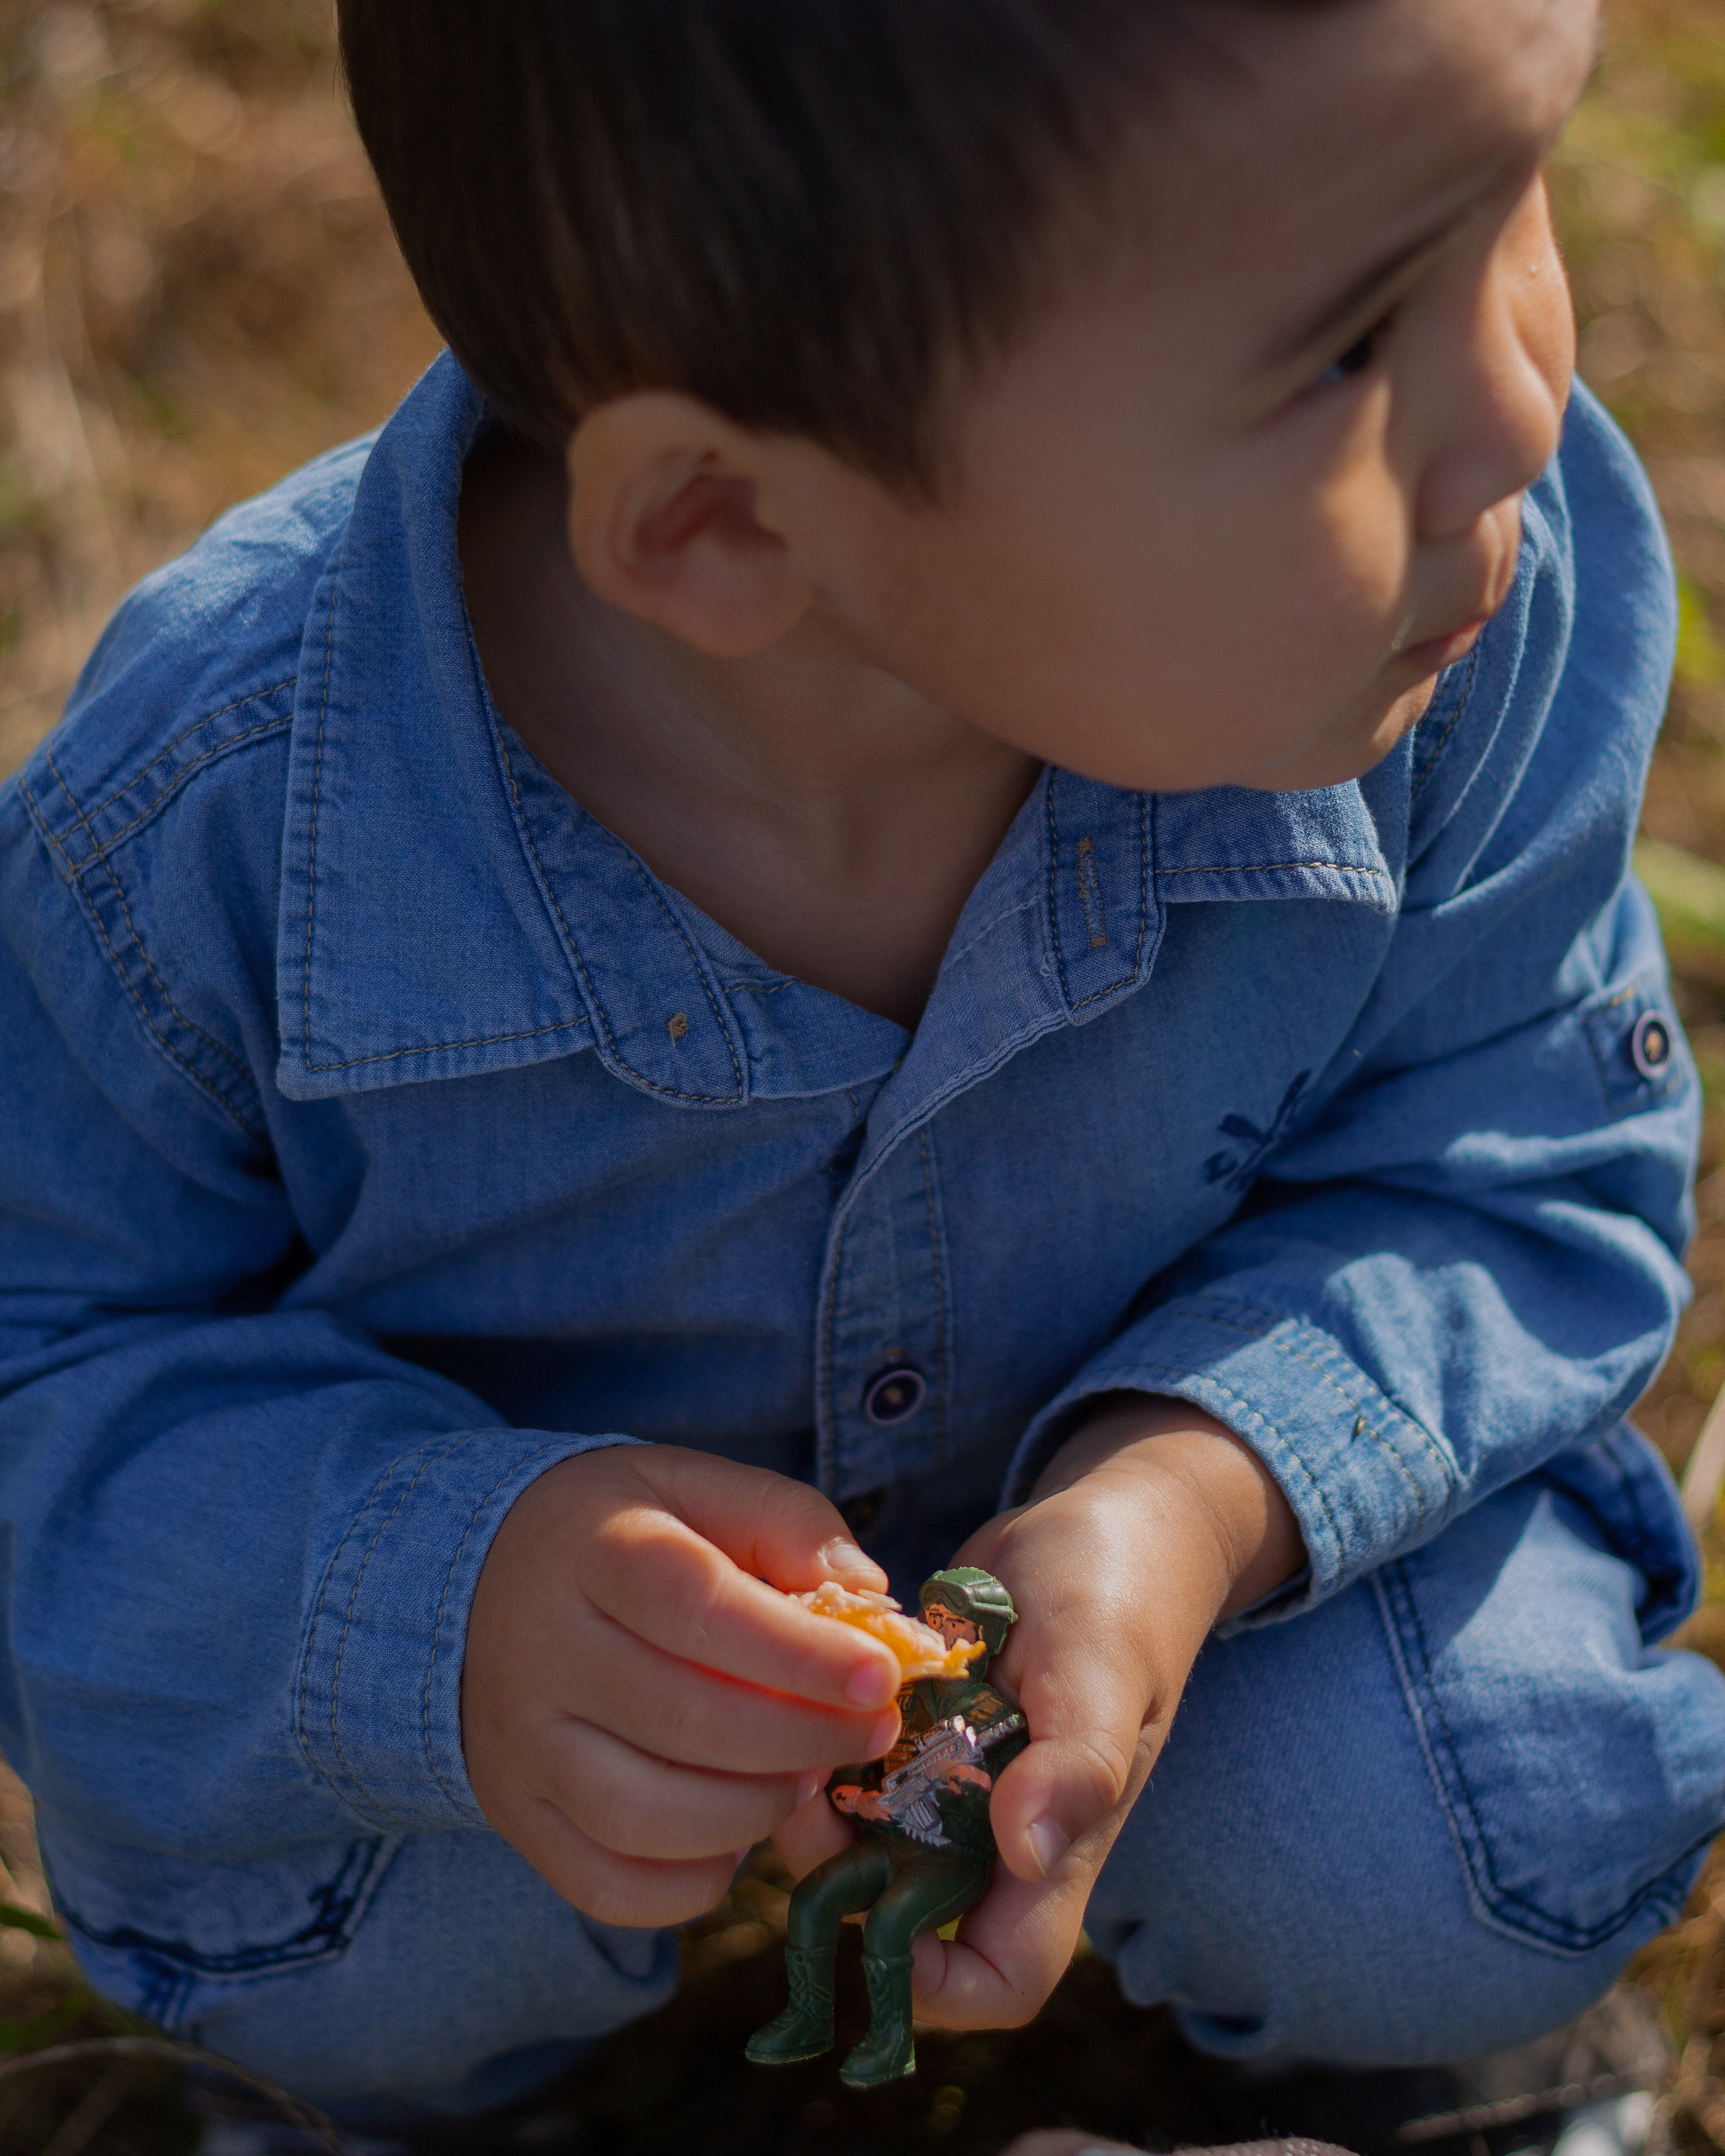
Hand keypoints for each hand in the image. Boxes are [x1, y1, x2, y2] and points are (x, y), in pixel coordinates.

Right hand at [462, 1445, 902, 1928]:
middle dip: (802, 1739)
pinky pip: (608, 1886)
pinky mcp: (518, 1815)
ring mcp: (519, 1745)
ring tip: (808, 1776)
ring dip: (755, 1812)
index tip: (881, 1677)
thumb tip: (869, 1596)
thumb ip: (788, 1523)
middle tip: (872, 1731)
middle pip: (681, 1719)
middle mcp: (540, 1651)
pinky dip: (692, 1881)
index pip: (697, 1609)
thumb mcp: (696, 1485)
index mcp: (592, 1549)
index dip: (799, 1653)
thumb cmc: (624, 1532)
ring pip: (644, 1817)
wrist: (479, 1577)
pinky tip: (740, 1835)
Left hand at [779, 1397, 1303, 2027]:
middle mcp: (997, 1839)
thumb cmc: (1118, 1595)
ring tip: (800, 1732)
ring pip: (864, 1848)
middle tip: (809, 1790)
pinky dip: (824, 1747)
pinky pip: (855, 1771)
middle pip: (903, 1921)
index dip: (932, 1983)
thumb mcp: (1101, 1667)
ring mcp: (954, 1787)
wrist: (1106, 1520)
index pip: (997, 1983)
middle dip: (841, 1878)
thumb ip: (1078, 1763)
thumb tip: (1027, 1851)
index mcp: (1054, 1851)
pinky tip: (807, 1692)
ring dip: (821, 1807)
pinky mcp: (918, 1731)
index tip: (872, 1906)